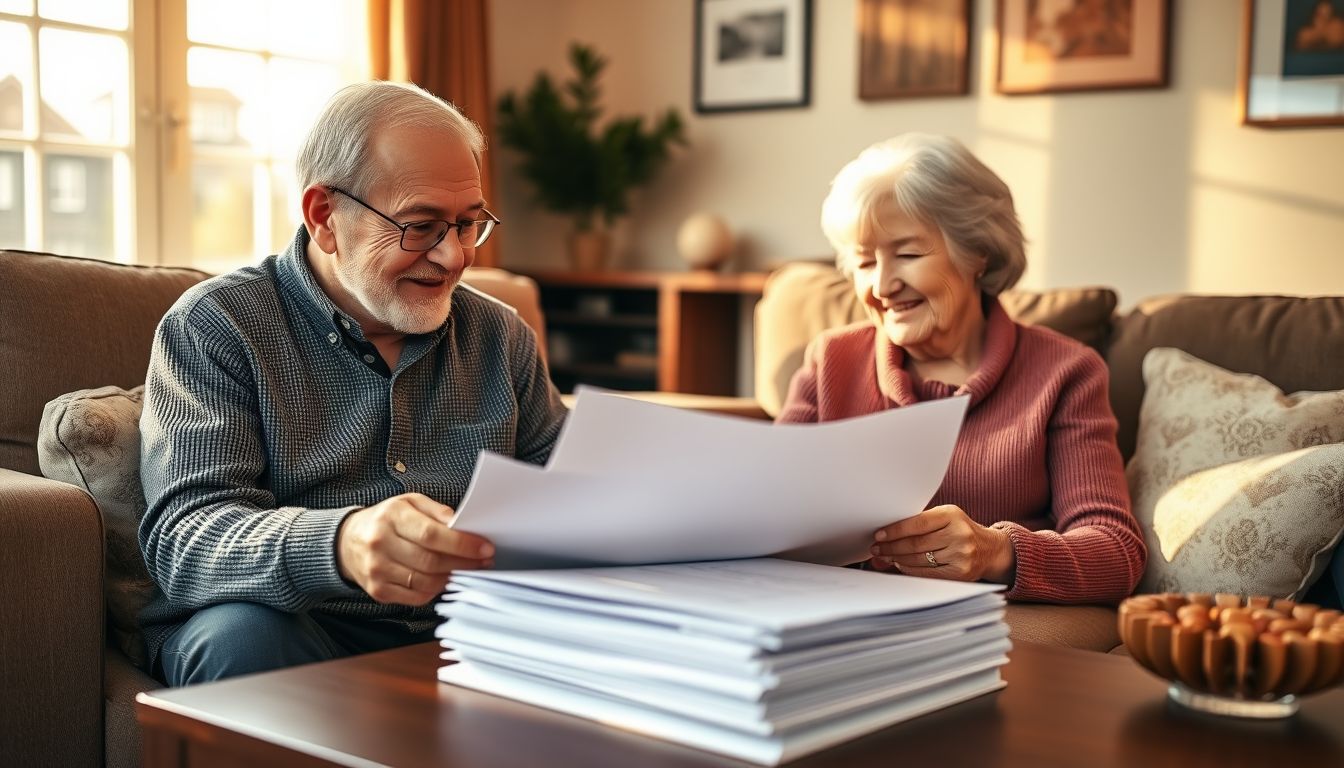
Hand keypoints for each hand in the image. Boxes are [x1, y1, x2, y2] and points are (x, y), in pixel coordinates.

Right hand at [336, 492, 493, 605]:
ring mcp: (377, 570)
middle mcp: (380, 544)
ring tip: (467, 570)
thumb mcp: (409, 503)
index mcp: (391, 517)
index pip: (431, 535)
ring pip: (425, 582)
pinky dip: (436, 590)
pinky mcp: (378, 591)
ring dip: (452, 578)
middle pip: (431, 561)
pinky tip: (445, 580)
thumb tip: (462, 524)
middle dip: (463, 563)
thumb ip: (436, 511)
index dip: (461, 544)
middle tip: (484, 561)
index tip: (485, 548)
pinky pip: (416, 596)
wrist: (348, 541)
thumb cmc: (386, 520)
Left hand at [868, 504, 1014, 583]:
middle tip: (876, 549)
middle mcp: (959, 534)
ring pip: (919, 560)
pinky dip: (910, 570)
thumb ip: (918, 524)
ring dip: (897, 559)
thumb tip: (884, 538)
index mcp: (952, 514)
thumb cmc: (960, 531)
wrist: (990, 549)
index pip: (917, 523)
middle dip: (891, 547)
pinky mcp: (961, 573)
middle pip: (916, 544)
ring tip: (885, 557)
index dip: (895, 530)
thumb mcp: (944, 519)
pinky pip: (927, 573)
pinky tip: (900, 565)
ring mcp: (962, 555)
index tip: (878, 535)